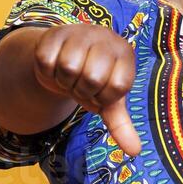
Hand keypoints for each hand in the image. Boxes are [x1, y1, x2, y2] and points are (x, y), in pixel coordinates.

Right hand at [31, 24, 140, 156]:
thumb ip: (121, 125)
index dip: (103, 98)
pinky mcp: (54, 33)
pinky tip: (54, 66)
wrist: (63, 59)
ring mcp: (80, 32)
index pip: (118, 87)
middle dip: (82, 90)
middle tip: (81, 85)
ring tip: (69, 76)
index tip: (99, 92)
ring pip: (69, 67)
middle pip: (92, 77)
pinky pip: (48, 60)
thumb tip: (135, 152)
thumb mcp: (108, 101)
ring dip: (64, 81)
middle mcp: (106, 37)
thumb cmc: (92, 81)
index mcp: (125, 53)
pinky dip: (48, 72)